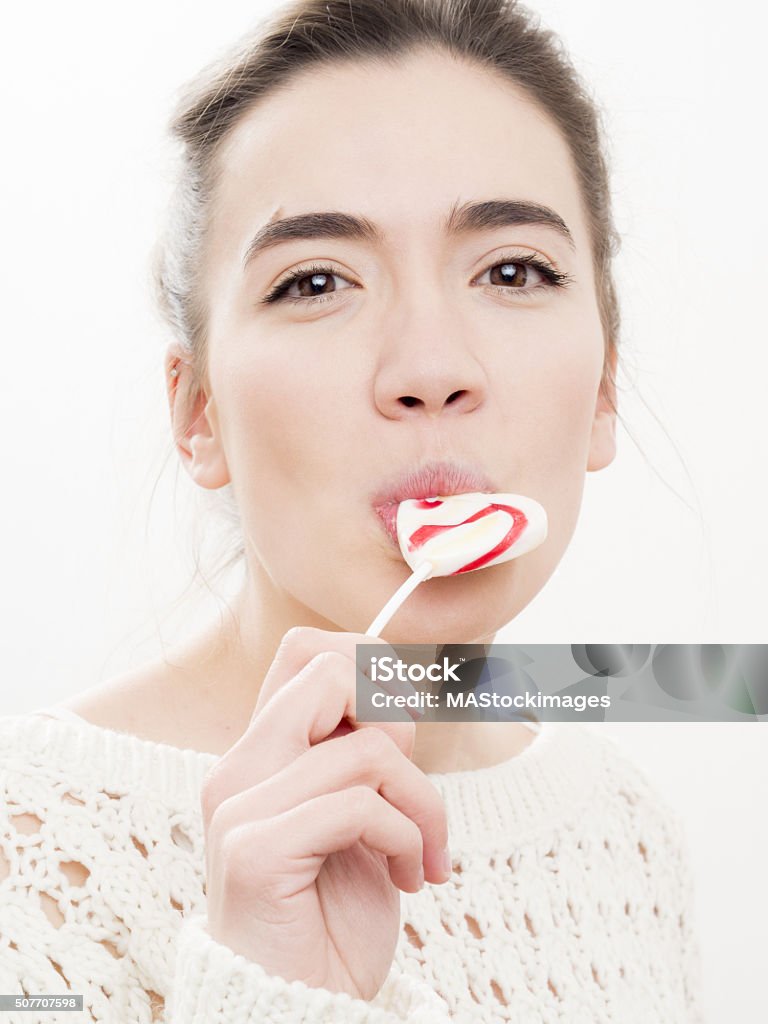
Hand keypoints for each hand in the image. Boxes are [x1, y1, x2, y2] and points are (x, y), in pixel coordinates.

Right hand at [200, 626, 449, 1000]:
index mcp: (264, 752)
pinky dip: (407, 839)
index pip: (306, 651)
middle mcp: (241, 767)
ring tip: (424, 854)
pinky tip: (410, 878)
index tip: (405, 728)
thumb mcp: (363, 816)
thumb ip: (364, 753)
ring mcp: (240, 806)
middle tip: (412, 781)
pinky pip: (359, 807)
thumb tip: (399, 689)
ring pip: (368, 750)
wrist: (305, 1009)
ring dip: (423, 803)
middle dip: (398, 717)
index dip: (370, 665)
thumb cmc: (334, 914)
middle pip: (329, 670)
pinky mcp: (255, 850)